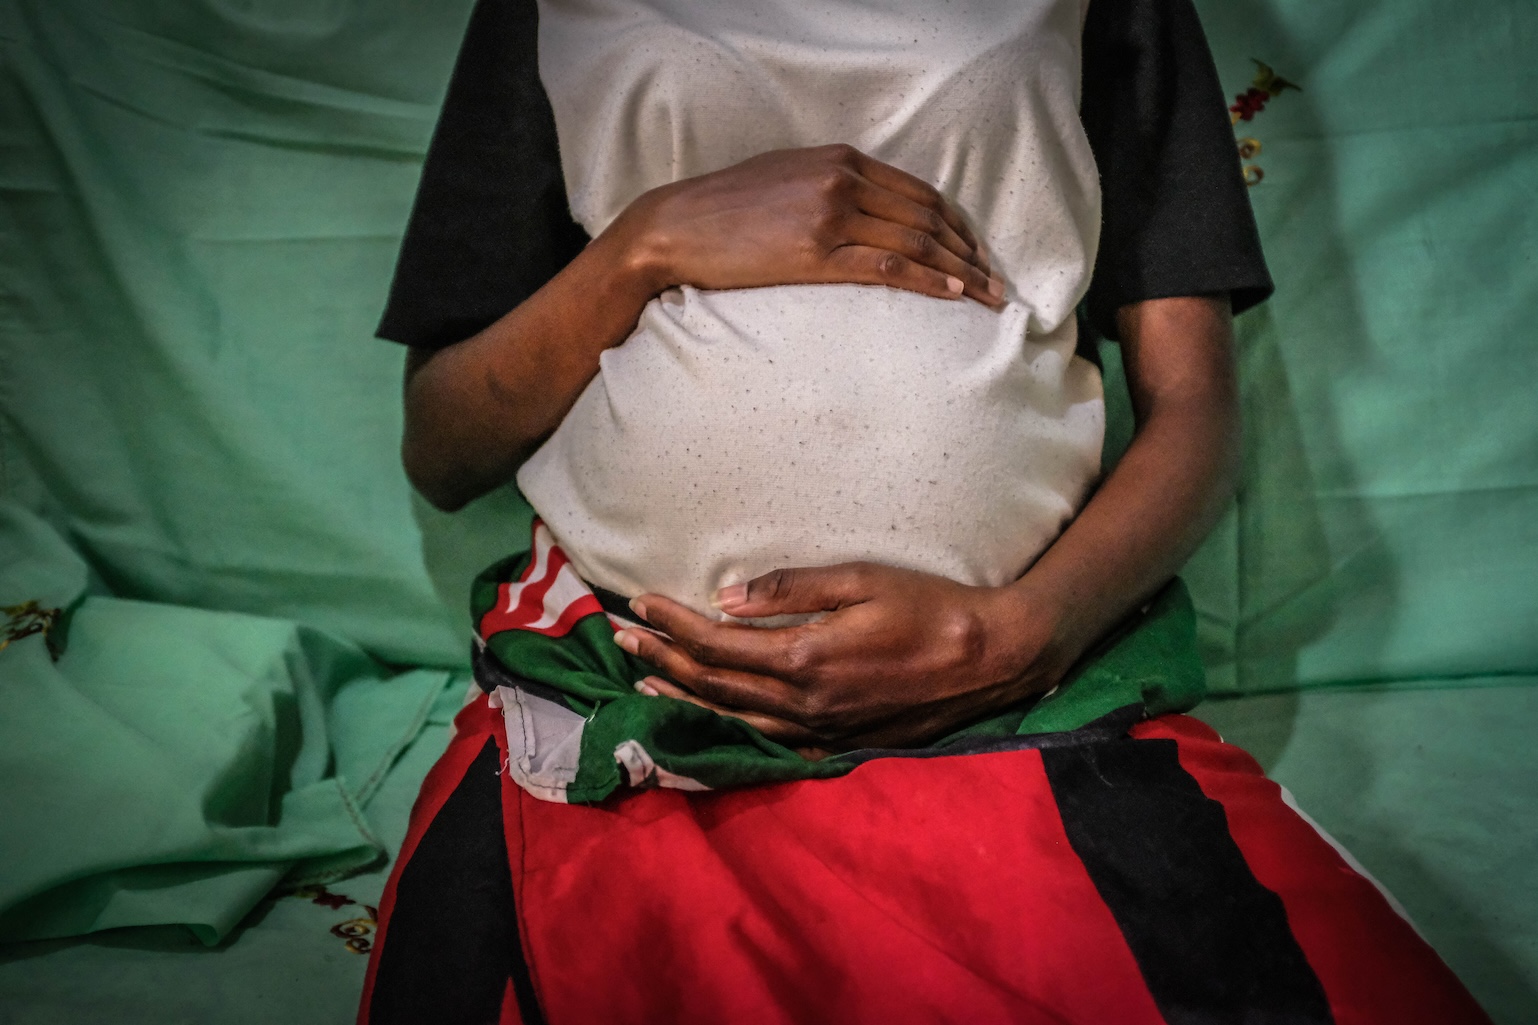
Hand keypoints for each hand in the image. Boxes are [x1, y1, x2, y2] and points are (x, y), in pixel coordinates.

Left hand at [612, 563, 1070, 751]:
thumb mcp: (862, 578)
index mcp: (805, 659)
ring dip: (685, 698)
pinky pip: (770, 743)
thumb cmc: (930, 607)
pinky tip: (713, 719)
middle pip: (714, 685)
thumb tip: (727, 597)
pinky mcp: (840, 743)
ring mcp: (821, 731)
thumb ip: (792, 588)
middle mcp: (804, 704)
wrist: (990, 659)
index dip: (672, 624)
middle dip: (662, 659)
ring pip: (734, 719)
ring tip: (646, 680)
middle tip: (620, 638)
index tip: (638, 603)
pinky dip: (730, 729)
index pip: (717, 645)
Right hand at [613, 144, 1004, 307]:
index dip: (956, 224)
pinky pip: (886, 267)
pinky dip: (927, 281)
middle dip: (969, 251)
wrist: (675, 227)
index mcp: (840, 159)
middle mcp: (842, 180)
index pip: (918, 192)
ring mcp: (830, 214)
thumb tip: (868, 210)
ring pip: (915, 243)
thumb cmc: (725, 210)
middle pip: (926, 217)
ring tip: (987, 298)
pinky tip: (952, 295)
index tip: (976, 251)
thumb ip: (831, 186)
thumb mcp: (787, 179)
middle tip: (996, 281)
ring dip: (959, 272)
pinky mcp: (815, 252)